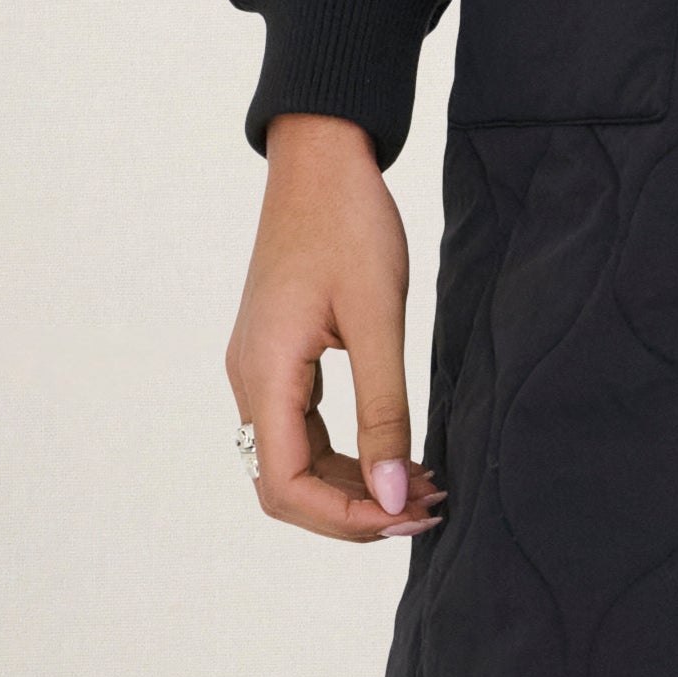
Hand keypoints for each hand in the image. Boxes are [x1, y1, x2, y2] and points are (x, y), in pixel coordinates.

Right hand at [226, 113, 446, 545]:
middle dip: (354, 508)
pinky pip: (303, 427)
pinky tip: (397, 450)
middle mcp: (250, 379)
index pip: (286, 487)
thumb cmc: (348, 223)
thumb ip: (384, 411)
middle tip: (427, 506)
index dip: (345, 518)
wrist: (321, 158)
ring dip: (353, 482)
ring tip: (423, 485)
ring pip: (296, 460)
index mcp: (264, 373)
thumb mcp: (377, 317)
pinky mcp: (278, 355)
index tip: (409, 516)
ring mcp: (260, 368)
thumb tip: (394, 494)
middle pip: (286, 486)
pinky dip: (346, 451)